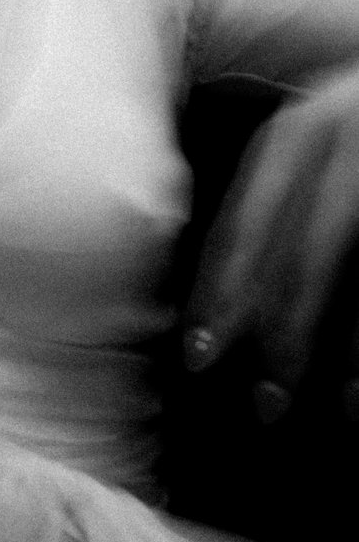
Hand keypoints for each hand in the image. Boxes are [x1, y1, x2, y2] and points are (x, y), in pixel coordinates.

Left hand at [184, 65, 358, 422]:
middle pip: (304, 257)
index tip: (198, 357)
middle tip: (261, 407)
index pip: (247, 223)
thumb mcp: (322, 141)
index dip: (221, 294)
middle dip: (279, 335)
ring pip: (358, 275)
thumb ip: (279, 198)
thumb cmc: (358, 130)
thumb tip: (227, 297)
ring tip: (330, 412)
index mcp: (303, 131)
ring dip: (344, 350)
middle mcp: (346, 139)